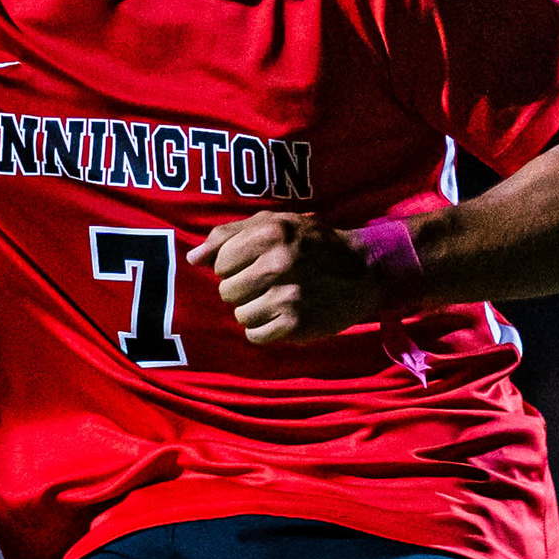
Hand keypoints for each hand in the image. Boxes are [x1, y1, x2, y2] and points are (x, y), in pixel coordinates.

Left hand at [194, 213, 382, 346]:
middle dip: (244, 290)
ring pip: (240, 315)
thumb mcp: (274, 223)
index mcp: (269, 232)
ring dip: (255, 310)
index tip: (258, 264)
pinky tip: (285, 315)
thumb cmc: (312, 244)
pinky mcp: (296, 325)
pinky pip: (255, 335)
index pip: (220, 263)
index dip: (235, 266)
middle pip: (227, 292)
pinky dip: (265, 330)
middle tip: (271, 283)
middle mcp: (278, 263)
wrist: (364, 269)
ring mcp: (287, 296)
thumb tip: (194, 259)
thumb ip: (229, 235)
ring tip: (281, 298)